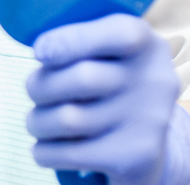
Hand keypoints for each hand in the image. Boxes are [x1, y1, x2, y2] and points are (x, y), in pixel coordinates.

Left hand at [26, 14, 189, 184]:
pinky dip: (45, 151)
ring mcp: (149, 121)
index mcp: (146, 43)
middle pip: (84, 78)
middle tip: (34, 90)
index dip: (70, 40)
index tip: (40, 52)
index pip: (119, 33)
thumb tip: (44, 52)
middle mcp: (155, 80)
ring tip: (36, 121)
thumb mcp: (104, 54)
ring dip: (37, 121)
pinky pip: (71, 153)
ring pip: (70, 119)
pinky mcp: (136, 157)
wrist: (142, 147)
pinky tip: (45, 147)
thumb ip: (78, 43)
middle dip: (41, 85)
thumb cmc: (107, 86)